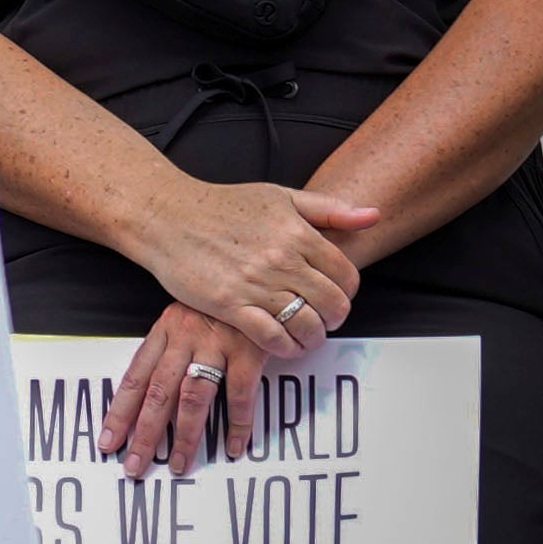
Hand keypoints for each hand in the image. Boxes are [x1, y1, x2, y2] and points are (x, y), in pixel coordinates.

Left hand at [101, 304, 270, 472]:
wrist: (261, 272)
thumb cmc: (223, 299)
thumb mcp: (189, 313)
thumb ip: (173, 345)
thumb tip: (154, 391)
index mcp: (165, 330)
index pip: (135, 378)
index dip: (120, 413)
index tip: (109, 442)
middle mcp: (185, 337)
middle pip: (158, 394)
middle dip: (145, 435)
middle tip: (135, 467)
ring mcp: (217, 344)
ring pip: (193, 398)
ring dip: (185, 436)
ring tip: (179, 465)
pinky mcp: (249, 350)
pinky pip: (240, 395)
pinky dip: (236, 424)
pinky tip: (232, 447)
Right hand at [133, 172, 374, 351]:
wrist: (170, 217)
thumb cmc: (222, 206)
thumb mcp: (281, 196)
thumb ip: (329, 209)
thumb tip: (372, 216)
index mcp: (298, 232)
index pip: (346, 274)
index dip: (348, 292)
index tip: (338, 296)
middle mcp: (282, 259)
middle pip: (332, 303)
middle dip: (335, 319)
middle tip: (325, 320)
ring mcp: (256, 284)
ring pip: (306, 324)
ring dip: (313, 337)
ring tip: (307, 337)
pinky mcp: (230, 305)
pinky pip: (272, 337)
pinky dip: (285, 347)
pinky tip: (284, 345)